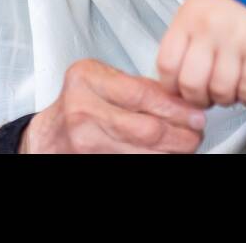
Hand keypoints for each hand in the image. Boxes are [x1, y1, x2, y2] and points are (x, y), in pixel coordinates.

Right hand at [19, 58, 207, 153]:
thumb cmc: (76, 105)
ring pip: (145, 154)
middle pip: (148, 129)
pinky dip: (155, 159)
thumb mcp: (100, 81)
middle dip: (182, 134)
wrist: (49, 136)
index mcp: (87, 80)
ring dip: (173, 151)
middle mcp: (83, 111)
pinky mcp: (90, 163)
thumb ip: (137, 86)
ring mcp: (85, 143)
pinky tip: (164, 154)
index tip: (196, 114)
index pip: (144, 95)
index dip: (177, 108)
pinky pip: (133, 164)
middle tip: (196, 133)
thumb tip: (181, 101)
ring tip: (185, 144)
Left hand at [157, 0, 245, 107]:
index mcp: (188, 20)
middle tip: (203, 98)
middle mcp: (210, 30)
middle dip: (196, 99)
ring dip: (222, 100)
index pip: (167, 65)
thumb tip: (175, 80)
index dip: (170, 87)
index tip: (177, 91)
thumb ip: (183, 42)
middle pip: (192, 84)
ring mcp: (237, 41)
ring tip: (225, 93)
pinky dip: (244, 96)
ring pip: (221, 90)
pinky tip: (243, 90)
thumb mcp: (193, 10)